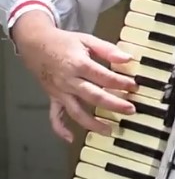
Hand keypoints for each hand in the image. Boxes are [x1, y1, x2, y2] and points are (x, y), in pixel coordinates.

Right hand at [12, 11, 137, 141]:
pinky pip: (54, 116)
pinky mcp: (52, 97)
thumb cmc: (64, 42)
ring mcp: (60, 92)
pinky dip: (60, 129)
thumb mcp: (87, 39)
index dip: (121, 83)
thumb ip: (107, 49)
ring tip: (109, 131)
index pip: (104, 77)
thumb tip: (127, 58)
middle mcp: (69, 81)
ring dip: (92, 123)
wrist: (35, 43)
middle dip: (114, 104)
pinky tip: (71, 138)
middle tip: (131, 110)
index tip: (134, 86)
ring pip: (76, 111)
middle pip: (93, 96)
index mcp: (79, 64)